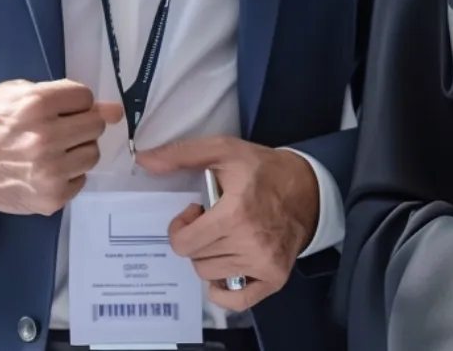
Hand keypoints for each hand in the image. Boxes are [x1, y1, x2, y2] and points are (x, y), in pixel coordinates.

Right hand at [0, 80, 122, 216]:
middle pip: (95, 125)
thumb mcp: (16, 93)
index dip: (73, 102)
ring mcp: (49, 171)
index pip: (86, 97)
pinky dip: (68, 175)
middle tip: (58, 130)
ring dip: (77, 150)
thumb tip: (113, 109)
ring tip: (52, 151)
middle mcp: (45, 138)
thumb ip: (64, 94)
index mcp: (36, 105)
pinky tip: (45, 170)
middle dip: (80, 124)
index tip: (59, 110)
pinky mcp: (50, 198)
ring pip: (92, 154)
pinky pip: (80, 180)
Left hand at [137, 137, 319, 311]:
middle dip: (197, 238)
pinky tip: (228, 269)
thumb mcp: (224, 150)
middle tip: (213, 221)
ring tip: (226, 236)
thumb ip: (182, 155)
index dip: (181, 226)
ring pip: (210, 275)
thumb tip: (144, 161)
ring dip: (210, 256)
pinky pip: (236, 301)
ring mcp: (263, 263)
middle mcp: (250, 243)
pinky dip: (224, 291)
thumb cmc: (264, 170)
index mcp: (235, 213)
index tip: (196, 211)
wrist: (309, 189)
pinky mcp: (275, 277)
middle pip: (195, 258)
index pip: (183, 242)